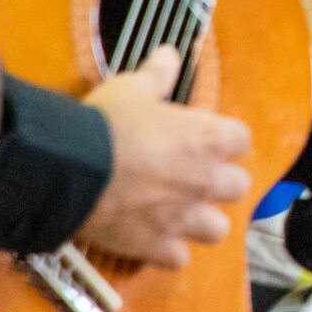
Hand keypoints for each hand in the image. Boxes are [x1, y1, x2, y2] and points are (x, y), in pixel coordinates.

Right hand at [78, 48, 252, 266]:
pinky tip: (152, 237)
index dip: (224, 138)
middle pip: (238, 186)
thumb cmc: (106, 123)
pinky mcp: (156, 247)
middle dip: (220, 181)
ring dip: (202, 220)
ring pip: (217, 229)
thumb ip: (156, 75)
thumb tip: (169, 53)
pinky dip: (168, 251)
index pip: (242, 139)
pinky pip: (178, 258)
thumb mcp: (131, 88)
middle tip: (193, 174)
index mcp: (208, 138)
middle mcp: (205, 180)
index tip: (205, 136)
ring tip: (179, 211)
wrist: (70, 171)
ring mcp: (183, 218)